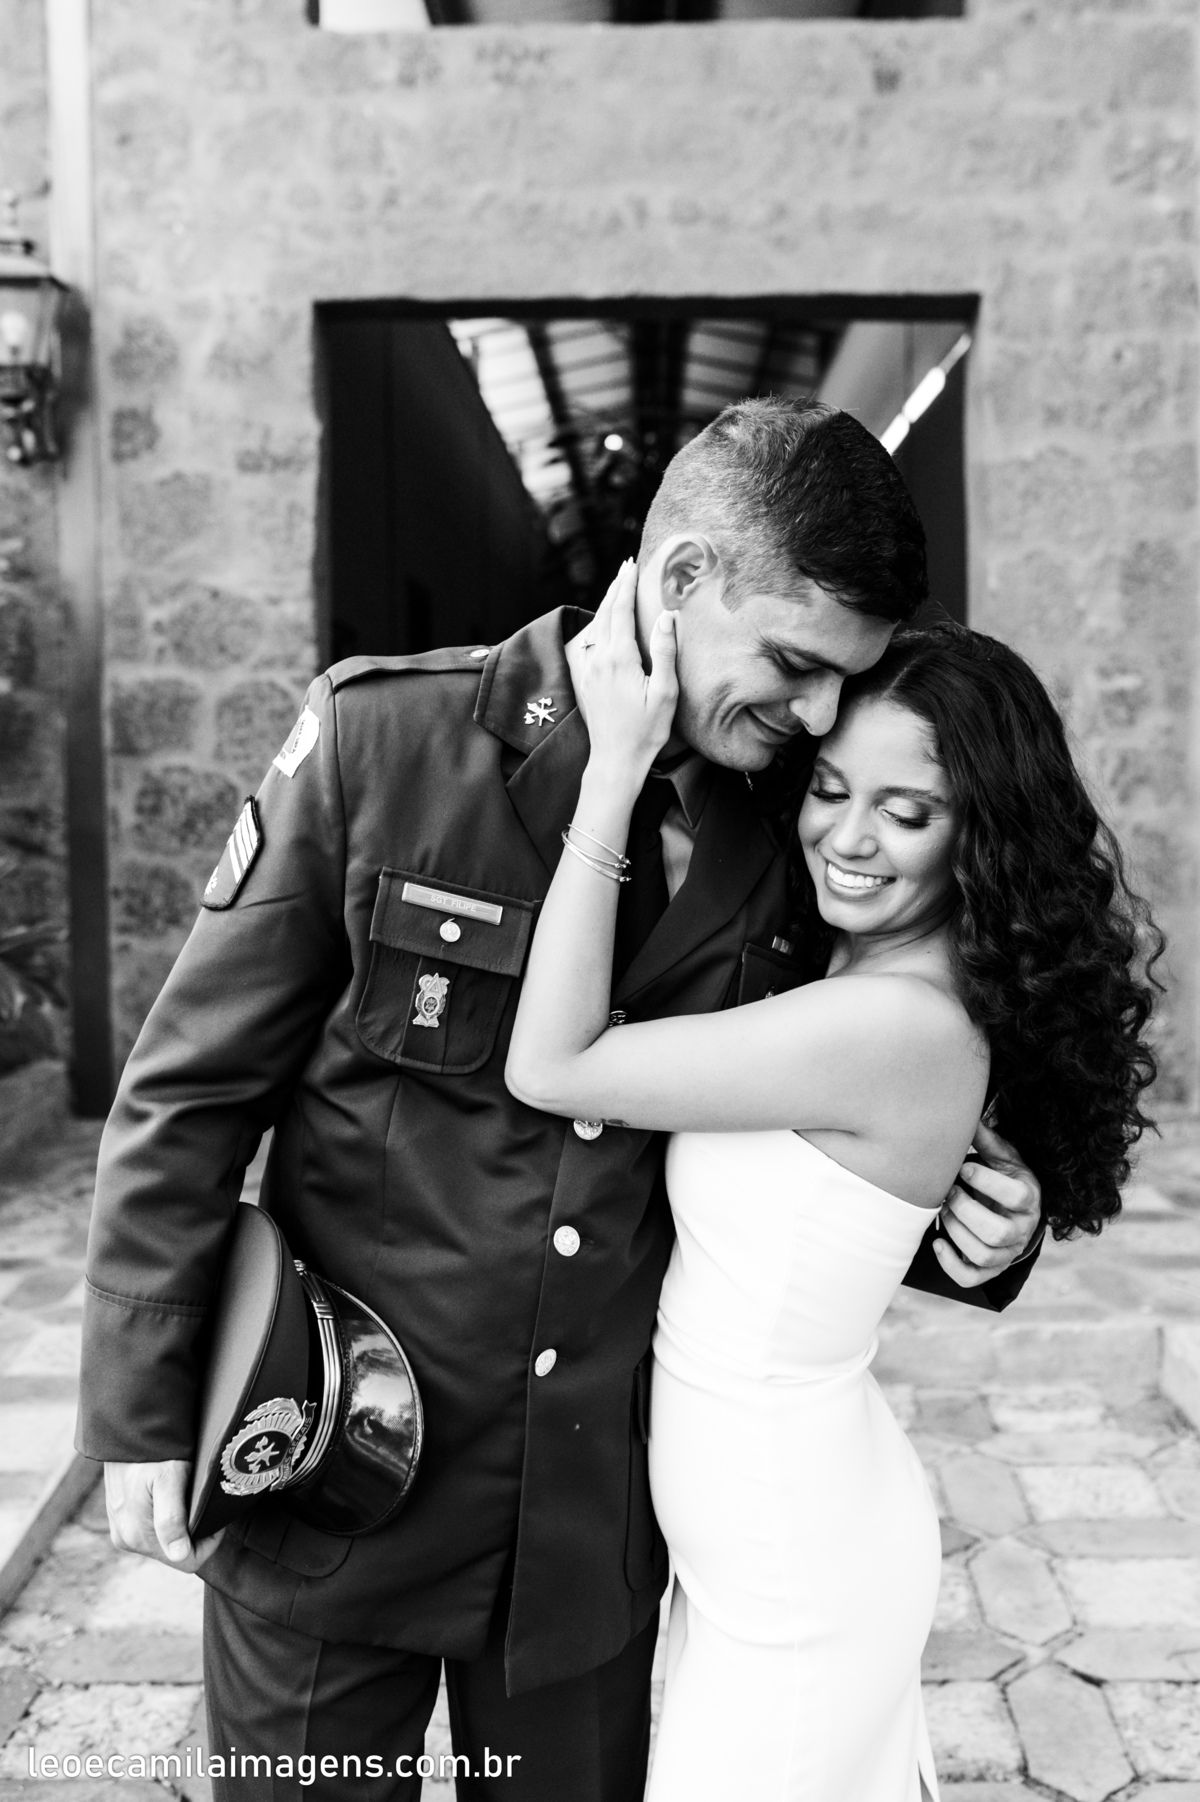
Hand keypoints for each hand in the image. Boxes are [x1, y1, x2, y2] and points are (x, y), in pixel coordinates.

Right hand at [104, 1460, 223, 1572]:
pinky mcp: (119, 1519)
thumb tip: (179, 1555)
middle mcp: (126, 1539)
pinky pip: (151, 1530)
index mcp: (138, 1536)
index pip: (186, 1561)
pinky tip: (170, 1494)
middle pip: (175, 1553)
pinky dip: (166, 1518)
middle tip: (200, 1500)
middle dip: (193, 1532)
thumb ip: (172, 1519)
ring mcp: (121, 1530)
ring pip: (164, 1542)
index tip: (213, 1516)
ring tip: (186, 1494)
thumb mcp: (168, 1480)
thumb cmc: (153, 1451)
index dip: (207, 1541)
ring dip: (180, 1525)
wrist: (126, 1428)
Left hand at [577, 560, 677, 786]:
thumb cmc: (645, 731)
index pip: (620, 611)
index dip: (626, 586)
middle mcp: (599, 659)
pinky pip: (591, 641)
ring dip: (606, 603)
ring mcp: (590, 670)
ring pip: (596, 626)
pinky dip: (599, 623)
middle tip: (626, 567)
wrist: (615, 760)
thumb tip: (666, 615)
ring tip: (617, 587)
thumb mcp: (664, 693)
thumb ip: (665, 651)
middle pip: (605, 613)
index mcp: (619, 658)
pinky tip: (604, 623)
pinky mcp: (587, 680)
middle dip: (615, 588)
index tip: (632, 565)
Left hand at [933, 1118, 1042, 1288]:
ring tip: (943, 1210)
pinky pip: (971, 1278)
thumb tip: (969, 1116)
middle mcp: (1022, 1230)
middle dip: (965, 1210)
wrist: (1015, 1210)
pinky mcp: (991, 1269)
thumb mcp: (1003, 1159)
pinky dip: (951, 1264)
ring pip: (983, 1254)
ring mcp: (1007, 1253)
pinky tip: (938, 1242)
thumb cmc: (1005, 1178)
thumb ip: (989, 1141)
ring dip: (956, 1231)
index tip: (963, 1169)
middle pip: (997, 1232)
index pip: (1017, 1196)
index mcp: (1029, 1199)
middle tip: (949, 1192)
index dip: (987, 1182)